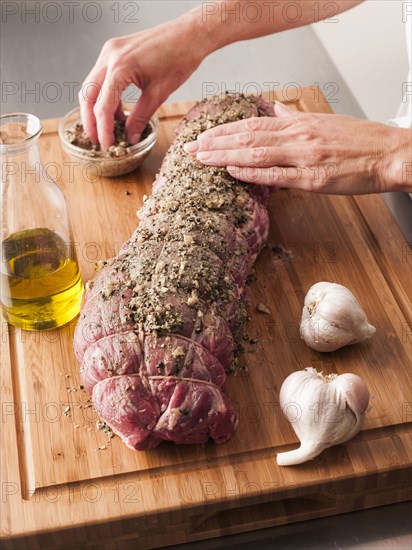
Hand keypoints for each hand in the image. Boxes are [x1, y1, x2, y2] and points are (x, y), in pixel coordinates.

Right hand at [79, 19, 204, 148]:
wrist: (189, 34)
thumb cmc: (179, 59)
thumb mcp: (159, 94)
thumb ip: (140, 118)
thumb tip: (130, 138)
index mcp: (120, 67)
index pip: (102, 106)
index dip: (103, 130)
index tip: (107, 146)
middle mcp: (109, 56)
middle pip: (87, 95)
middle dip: (90, 121)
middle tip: (98, 141)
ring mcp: (109, 51)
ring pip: (91, 86)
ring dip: (96, 109)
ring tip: (109, 129)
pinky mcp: (114, 51)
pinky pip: (102, 77)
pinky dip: (105, 96)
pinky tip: (117, 112)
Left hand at [183, 102, 411, 193]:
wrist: (390, 154)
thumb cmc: (360, 140)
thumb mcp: (324, 121)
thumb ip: (294, 117)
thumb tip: (273, 109)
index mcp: (299, 124)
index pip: (252, 124)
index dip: (224, 131)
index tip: (202, 137)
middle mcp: (298, 136)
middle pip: (247, 137)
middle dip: (214, 143)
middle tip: (189, 150)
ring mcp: (305, 157)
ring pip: (257, 153)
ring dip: (225, 156)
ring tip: (201, 159)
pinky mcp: (314, 179)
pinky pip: (278, 175)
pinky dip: (253, 172)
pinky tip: (232, 172)